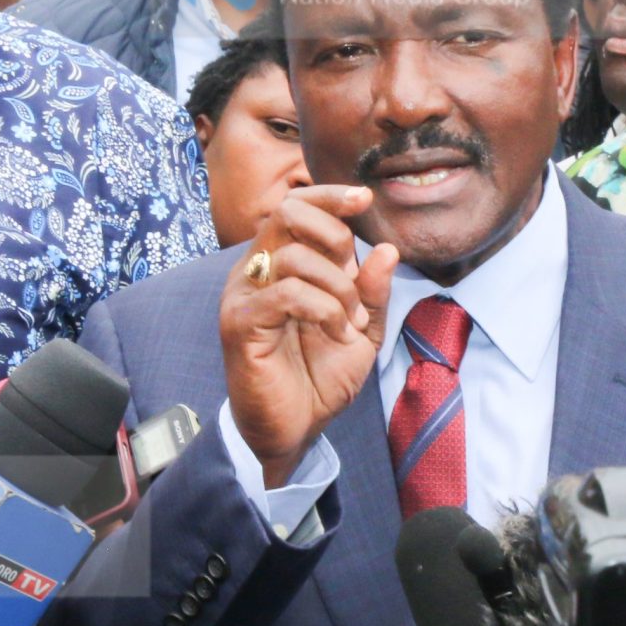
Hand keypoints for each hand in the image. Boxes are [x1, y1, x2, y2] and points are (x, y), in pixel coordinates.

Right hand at [220, 185, 399, 486]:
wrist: (294, 430)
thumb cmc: (318, 379)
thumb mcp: (361, 330)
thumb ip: (372, 291)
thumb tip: (386, 249)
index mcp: (280, 264)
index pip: (296, 207)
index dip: (329, 196)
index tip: (364, 199)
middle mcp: (256, 271)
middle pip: (288, 212)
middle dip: (334, 237)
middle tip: (353, 278)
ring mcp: (243, 294)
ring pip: (295, 256)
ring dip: (339, 289)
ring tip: (350, 325)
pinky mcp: (239, 322)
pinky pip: (288, 293)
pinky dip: (325, 309)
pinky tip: (337, 333)